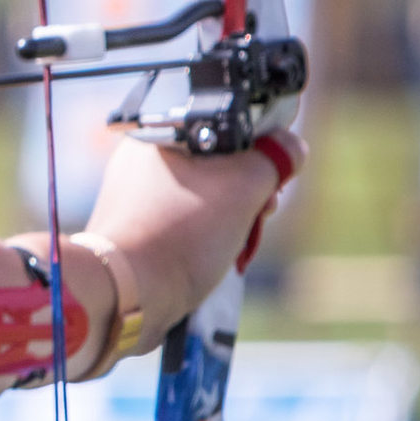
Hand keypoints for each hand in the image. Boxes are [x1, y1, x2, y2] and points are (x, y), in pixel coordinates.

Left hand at [82, 130, 305, 336]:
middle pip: (218, 164)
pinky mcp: (138, 230)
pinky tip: (215, 254)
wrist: (129, 291)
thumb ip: (274, 158)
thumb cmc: (180, 233)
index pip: (226, 129)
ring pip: (204, 197)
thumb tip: (291, 147)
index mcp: (161, 135)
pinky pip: (185, 223)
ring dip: (232, 217)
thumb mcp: (244, 185)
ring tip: (237, 239)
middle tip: (261, 211)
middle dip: (249, 190)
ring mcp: (136, 197)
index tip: (274, 176)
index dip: (260, 151)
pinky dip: (206, 236)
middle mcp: (142, 161)